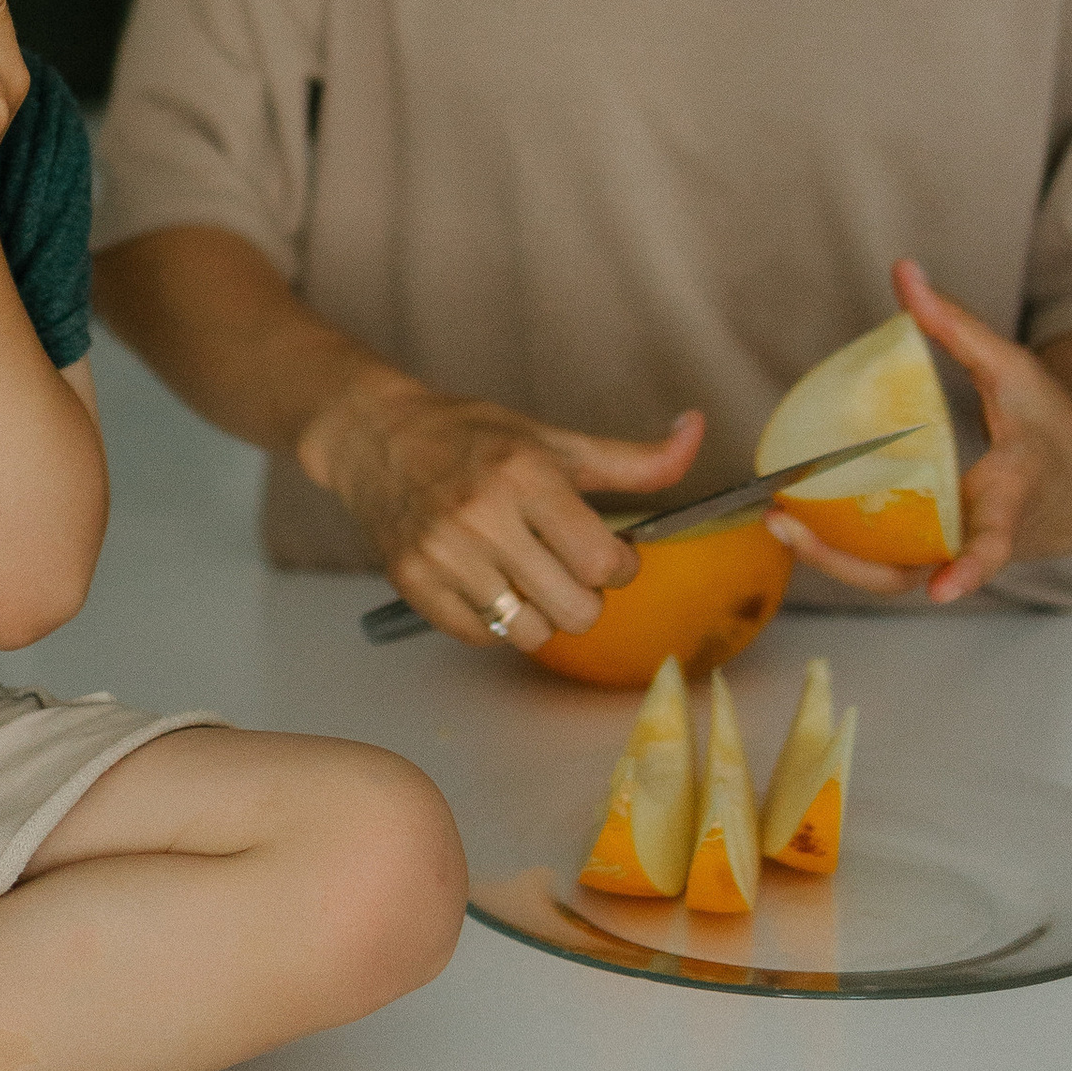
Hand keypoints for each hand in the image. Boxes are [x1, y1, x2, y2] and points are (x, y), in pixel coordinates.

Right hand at [301, 374, 702, 653]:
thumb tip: (697, 432)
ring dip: (540, 615)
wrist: (375, 437)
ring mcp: (443, 554)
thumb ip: (633, 458)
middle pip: (575, 611)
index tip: (605, 551)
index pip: (605, 562)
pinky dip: (493, 622)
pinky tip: (487, 584)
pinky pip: (481, 638)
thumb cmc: (472, 437)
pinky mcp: (412, 583)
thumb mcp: (555, 440)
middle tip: (566, 569)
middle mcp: (483, 516)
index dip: (619, 565)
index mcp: (526, 475)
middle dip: (585, 597)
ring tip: (526, 580)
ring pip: (529, 635)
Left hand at [768, 257, 1071, 607]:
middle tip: (790, 528)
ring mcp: (957, 551)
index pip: (994, 539)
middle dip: (851, 563)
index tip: (943, 589)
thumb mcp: (1014, 366)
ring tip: (781, 524)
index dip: (971, 566)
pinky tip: (800, 520)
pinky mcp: (939, 553)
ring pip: (895, 577)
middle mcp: (981, 534)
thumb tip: (905, 271)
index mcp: (1012, 491)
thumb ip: (957, 325)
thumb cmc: (1050, 424)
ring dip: (835, 560)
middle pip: (919, 568)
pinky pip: (889, 563)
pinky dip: (844, 549)